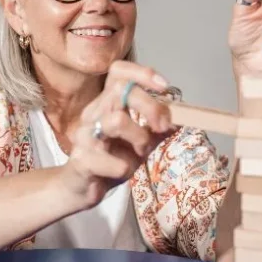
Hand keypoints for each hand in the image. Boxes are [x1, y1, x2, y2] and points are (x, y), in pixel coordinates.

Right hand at [61, 61, 175, 207]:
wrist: (82, 188)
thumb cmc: (111, 160)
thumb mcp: (140, 142)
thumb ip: (157, 129)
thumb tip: (180, 119)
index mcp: (106, 104)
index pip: (118, 72)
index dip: (142, 73)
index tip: (165, 87)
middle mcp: (93, 113)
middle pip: (121, 91)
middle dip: (151, 107)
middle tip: (164, 127)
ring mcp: (84, 135)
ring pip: (117, 121)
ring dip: (140, 138)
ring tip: (141, 152)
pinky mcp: (82, 161)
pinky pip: (113, 161)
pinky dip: (124, 168)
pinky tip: (121, 172)